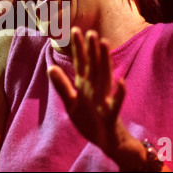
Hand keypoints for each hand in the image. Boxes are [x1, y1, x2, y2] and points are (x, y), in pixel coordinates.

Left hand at [48, 27, 132, 159]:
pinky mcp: (111, 117)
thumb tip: (50, 67)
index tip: (74, 30)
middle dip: (92, 50)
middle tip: (90, 31)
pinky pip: (115, 105)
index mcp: (85, 86)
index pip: (81, 64)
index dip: (78, 48)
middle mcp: (95, 90)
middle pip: (94, 67)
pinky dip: (119, 94)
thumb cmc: (90, 120)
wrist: (108, 143)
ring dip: (105, 62)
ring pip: (105, 79)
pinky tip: (121, 82)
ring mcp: (104, 102)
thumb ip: (62, 86)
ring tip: (105, 45)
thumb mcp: (71, 103)